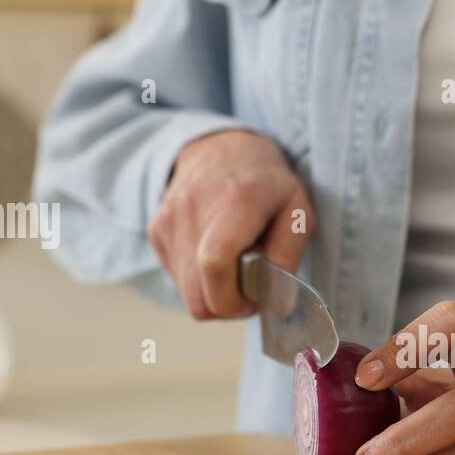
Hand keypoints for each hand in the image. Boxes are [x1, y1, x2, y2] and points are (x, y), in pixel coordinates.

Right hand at [148, 130, 315, 318]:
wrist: (220, 148)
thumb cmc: (267, 183)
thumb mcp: (298, 211)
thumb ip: (288, 257)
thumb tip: (276, 303)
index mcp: (237, 201)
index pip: (216, 265)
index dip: (234, 300)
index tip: (254, 299)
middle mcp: (193, 209)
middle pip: (198, 296)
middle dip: (227, 306)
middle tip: (248, 289)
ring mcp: (168, 220)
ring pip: (186, 294)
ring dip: (213, 294)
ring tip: (234, 268)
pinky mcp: (156, 230)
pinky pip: (176, 278)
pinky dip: (198, 279)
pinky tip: (214, 255)